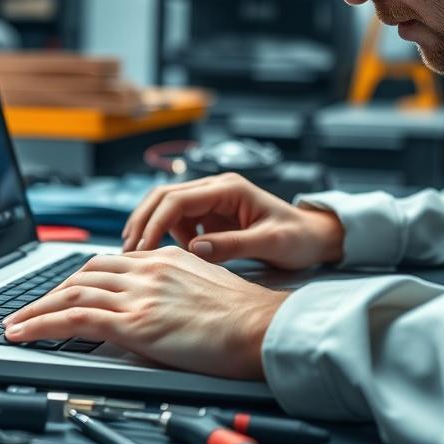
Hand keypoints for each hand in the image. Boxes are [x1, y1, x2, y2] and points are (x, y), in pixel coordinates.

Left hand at [3, 247, 289, 379]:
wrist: (262, 327)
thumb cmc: (248, 318)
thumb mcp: (209, 289)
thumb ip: (177, 290)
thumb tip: (162, 307)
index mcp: (166, 259)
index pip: (110, 263)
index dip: (81, 278)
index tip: (65, 291)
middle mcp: (147, 270)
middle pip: (84, 274)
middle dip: (52, 292)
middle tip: (32, 308)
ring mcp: (138, 294)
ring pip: (71, 293)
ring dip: (36, 309)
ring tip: (14, 324)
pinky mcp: (133, 322)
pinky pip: (73, 318)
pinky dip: (41, 323)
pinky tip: (22, 333)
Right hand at [121, 173, 342, 270]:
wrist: (315, 236)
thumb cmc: (298, 237)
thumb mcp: (270, 243)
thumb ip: (233, 245)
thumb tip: (196, 249)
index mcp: (228, 188)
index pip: (177, 199)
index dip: (154, 223)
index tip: (141, 249)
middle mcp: (217, 188)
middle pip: (164, 196)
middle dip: (143, 221)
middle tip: (128, 250)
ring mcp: (213, 200)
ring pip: (167, 206)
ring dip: (152, 227)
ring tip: (141, 255)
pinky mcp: (212, 214)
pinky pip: (180, 219)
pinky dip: (168, 234)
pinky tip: (168, 254)